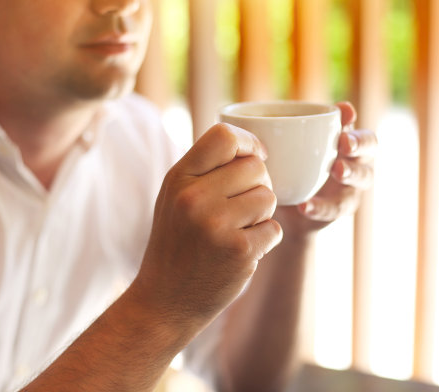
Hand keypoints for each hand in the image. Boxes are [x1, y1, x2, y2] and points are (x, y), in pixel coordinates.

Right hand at [135, 123, 282, 326]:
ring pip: (269, 198)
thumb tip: (251, 146)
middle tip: (242, 207)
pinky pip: (274, 229)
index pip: (224, 137)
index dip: (249, 143)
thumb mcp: (174, 198)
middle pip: (255, 168)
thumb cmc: (175, 244)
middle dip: (258, 185)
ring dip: (262, 215)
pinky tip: (242, 250)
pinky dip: (265, 240)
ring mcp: (217, 225)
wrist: (164, 301)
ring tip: (238, 230)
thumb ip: (204, 169)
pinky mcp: (239, 251)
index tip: (256, 155)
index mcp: (178, 179)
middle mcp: (195, 198)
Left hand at [275, 102, 376, 237]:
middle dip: (360, 143)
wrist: (281, 211)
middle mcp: (353, 161)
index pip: (358, 127)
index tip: (344, 113)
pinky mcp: (337, 211)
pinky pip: (334, 210)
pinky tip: (305, 205)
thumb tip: (238, 112)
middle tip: (345, 142)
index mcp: (342, 140)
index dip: (353, 119)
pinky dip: (320, 207)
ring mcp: (349, 187)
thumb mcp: (279, 148)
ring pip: (363, 178)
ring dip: (351, 172)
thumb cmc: (285, 166)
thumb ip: (274, 131)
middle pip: (370, 147)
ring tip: (336, 169)